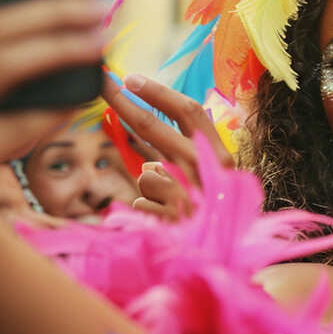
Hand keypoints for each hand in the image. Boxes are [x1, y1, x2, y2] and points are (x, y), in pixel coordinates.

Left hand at [101, 75, 234, 217]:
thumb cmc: (221, 215)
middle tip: (102, 84)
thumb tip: (149, 152)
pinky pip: (143, 202)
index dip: (159, 92)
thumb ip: (187, 160)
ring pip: (146, 172)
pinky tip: (171, 223)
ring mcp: (187, 194)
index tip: (131, 77)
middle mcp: (206, 170)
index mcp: (220, 156)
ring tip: (176, 205)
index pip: (189, 112)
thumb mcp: (215, 182)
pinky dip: (152, 211)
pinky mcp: (170, 218)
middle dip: (123, 102)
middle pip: (154, 126)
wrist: (230, 256)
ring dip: (153, 185)